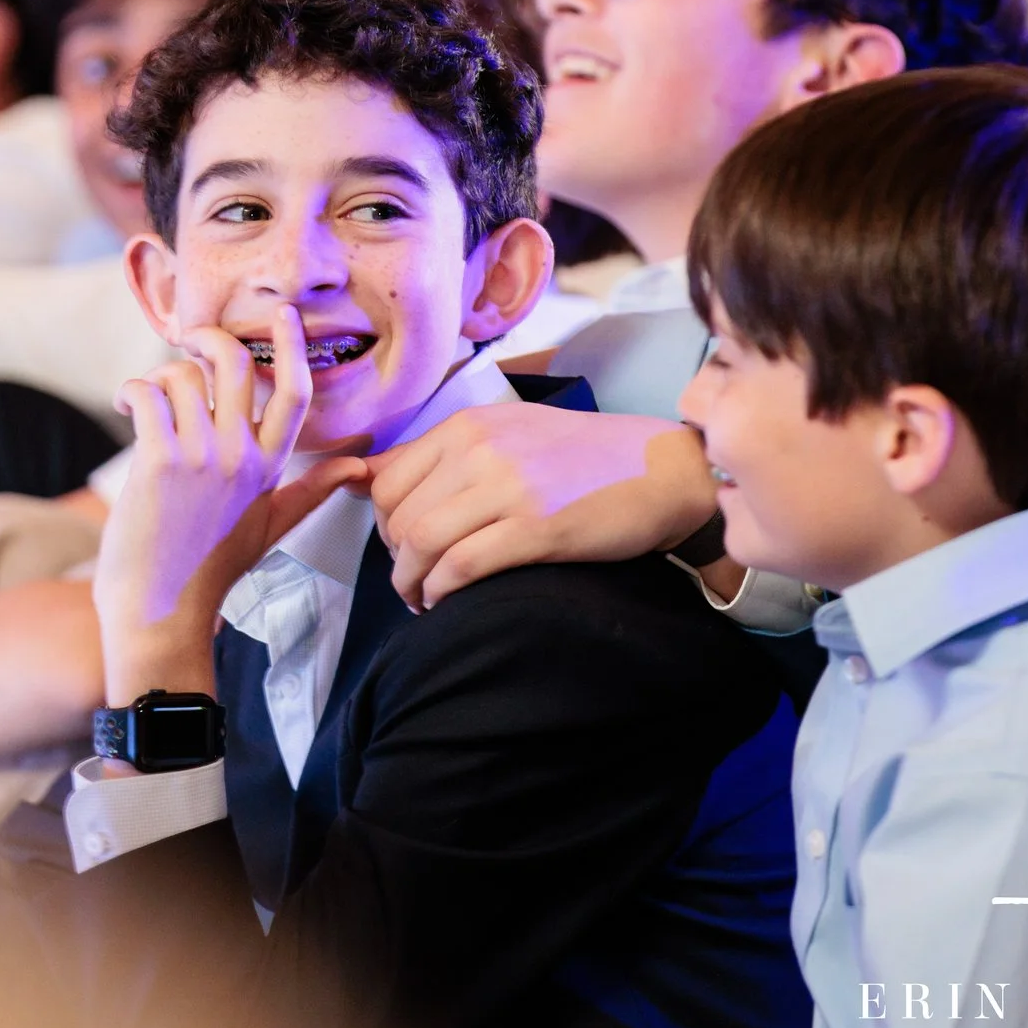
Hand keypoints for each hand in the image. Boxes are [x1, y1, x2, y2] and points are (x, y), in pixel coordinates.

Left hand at [93, 306, 365, 703]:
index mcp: (269, 467)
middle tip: (189, 341)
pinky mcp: (159, 462)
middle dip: (208, 337)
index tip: (282, 312)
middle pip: (234, 364)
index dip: (291, 345)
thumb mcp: (271, 527)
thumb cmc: (211, 569)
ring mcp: (201, 457)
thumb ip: (314, 490)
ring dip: (160, 375)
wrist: (160, 611)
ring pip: (183, 375)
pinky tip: (128, 405)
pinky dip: (133, 391)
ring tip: (148, 400)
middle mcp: (240, 456)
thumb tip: (361, 468)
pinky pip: (147, 394)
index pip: (293, 393)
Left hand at [363, 405, 716, 611]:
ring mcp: (508, 487)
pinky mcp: (537, 527)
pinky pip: (462, 566)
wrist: (660, 470)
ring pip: (422, 542)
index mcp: (468, 425)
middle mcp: (480, 449)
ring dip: (411, 583)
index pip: (386, 480)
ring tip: (423, 600)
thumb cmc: (582, 458)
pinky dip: (441, 592)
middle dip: (396, 560)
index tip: (401, 548)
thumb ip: (445, 454)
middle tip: (415, 580)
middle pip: (399, 517)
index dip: (383, 525)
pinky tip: (446, 603)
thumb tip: (367, 476)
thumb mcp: (508, 434)